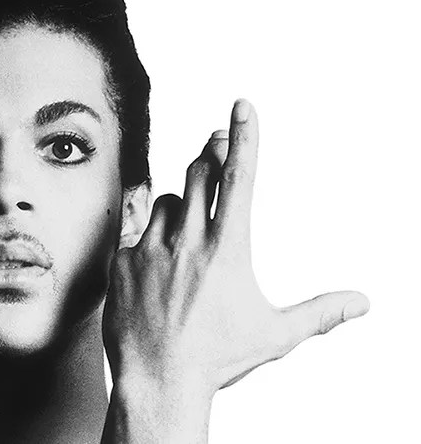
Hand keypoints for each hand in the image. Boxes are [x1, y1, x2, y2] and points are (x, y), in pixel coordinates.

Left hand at [103, 99, 368, 398]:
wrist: (159, 380)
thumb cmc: (219, 359)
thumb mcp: (276, 335)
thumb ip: (319, 312)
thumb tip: (362, 303)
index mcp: (227, 249)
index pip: (239, 179)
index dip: (245, 137)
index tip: (241, 103)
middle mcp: (187, 240)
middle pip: (198, 173)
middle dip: (209, 154)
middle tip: (214, 142)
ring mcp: (149, 248)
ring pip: (165, 200)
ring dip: (180, 201)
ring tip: (188, 221)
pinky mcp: (121, 260)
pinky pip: (131, 227)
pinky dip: (145, 229)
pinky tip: (152, 244)